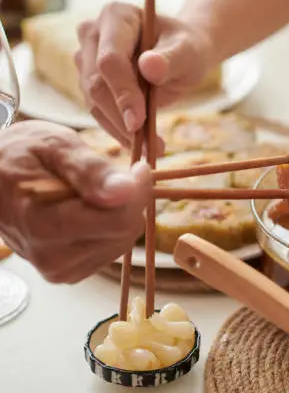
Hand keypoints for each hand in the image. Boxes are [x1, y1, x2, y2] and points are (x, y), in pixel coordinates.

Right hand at [0, 120, 150, 283]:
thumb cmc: (20, 154)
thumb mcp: (55, 146)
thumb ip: (91, 170)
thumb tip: (127, 190)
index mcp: (46, 225)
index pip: (121, 220)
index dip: (138, 191)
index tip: (138, 168)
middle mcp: (52, 257)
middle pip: (125, 233)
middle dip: (129, 202)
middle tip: (112, 177)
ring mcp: (59, 270)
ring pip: (122, 242)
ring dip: (119, 214)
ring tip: (90, 194)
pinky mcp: (67, 273)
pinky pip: (110, 250)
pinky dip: (109, 229)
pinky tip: (88, 211)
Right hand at [75, 2, 211, 149]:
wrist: (181, 56)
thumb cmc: (186, 49)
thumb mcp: (188, 51)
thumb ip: (171, 59)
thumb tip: (150, 68)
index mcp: (116, 17)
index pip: (110, 59)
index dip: (123, 92)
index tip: (140, 121)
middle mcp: (93, 35)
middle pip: (96, 83)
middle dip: (122, 118)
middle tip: (151, 145)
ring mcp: (86, 60)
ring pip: (94, 102)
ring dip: (121, 131)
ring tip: (153, 149)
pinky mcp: (90, 83)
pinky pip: (100, 113)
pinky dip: (120, 133)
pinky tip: (141, 146)